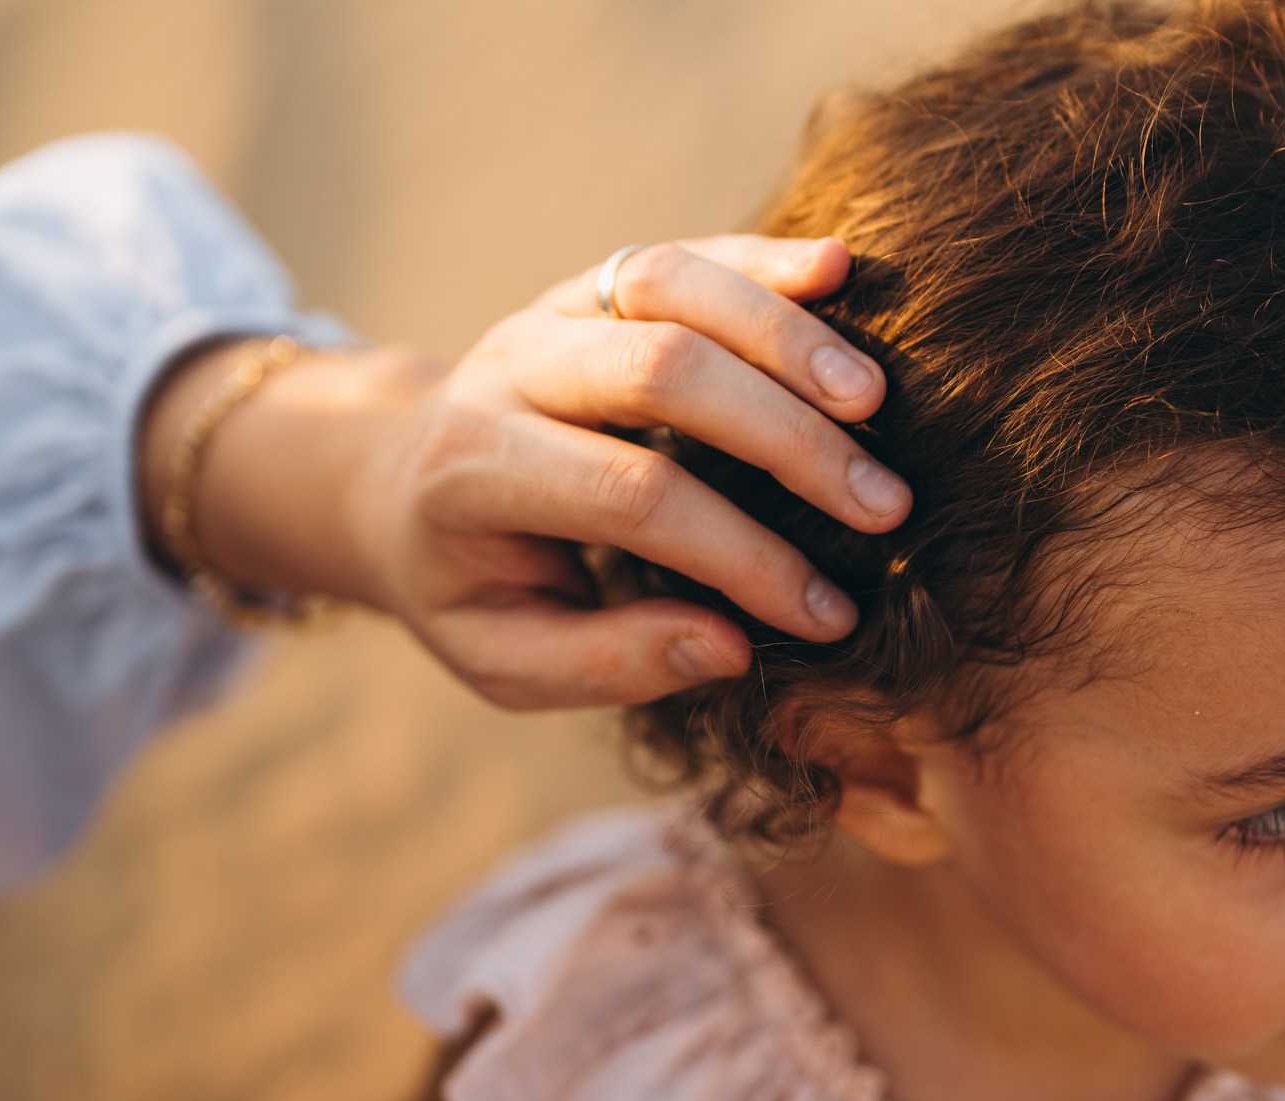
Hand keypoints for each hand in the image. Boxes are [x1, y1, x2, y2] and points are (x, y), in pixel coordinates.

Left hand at [139, 236, 906, 708]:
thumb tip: (732, 648)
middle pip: (662, 370)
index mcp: (474, 471)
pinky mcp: (595, 281)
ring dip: (788, 338)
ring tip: (875, 403)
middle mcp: (510, 369)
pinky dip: (765, 260)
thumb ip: (608, 662)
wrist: (400, 483)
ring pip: (673, 284)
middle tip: (884, 508)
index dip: (741, 555)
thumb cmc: (469, 588)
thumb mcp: (505, 659)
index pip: (632, 496)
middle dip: (786, 440)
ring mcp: (552, 310)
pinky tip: (843, 270)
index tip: (827, 615)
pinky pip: (685, 253)